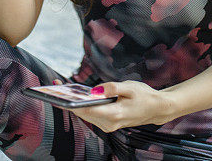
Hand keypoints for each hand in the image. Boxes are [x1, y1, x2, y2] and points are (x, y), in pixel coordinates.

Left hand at [51, 79, 172, 132]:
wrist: (157, 109)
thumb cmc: (144, 96)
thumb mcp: (129, 87)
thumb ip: (111, 88)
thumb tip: (94, 90)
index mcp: (114, 115)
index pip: (87, 110)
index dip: (71, 102)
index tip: (58, 93)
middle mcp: (109, 124)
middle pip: (83, 112)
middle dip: (67, 100)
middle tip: (54, 85)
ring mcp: (108, 125)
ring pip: (85, 114)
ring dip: (73, 103)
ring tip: (60, 88)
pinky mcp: (108, 123)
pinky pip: (91, 114)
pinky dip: (82, 105)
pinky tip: (74, 95)